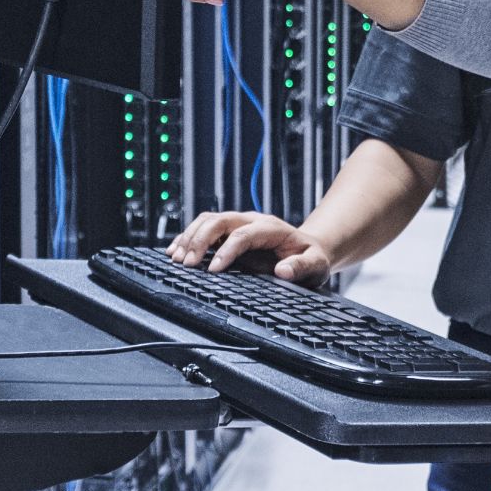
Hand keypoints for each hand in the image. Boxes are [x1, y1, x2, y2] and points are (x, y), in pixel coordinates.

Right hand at [168, 211, 341, 283]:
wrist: (308, 248)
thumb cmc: (310, 257)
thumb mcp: (316, 265)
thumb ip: (302, 267)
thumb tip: (283, 271)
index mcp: (271, 228)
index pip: (243, 235)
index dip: (226, 250)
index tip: (213, 270)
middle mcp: (252, 220)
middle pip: (219, 221)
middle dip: (200, 240)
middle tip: (187, 263)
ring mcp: (239, 223)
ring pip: (208, 220)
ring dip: (190, 237)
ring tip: (176, 258)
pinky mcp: (229, 231)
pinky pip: (204, 226)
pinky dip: (188, 237)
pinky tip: (175, 251)